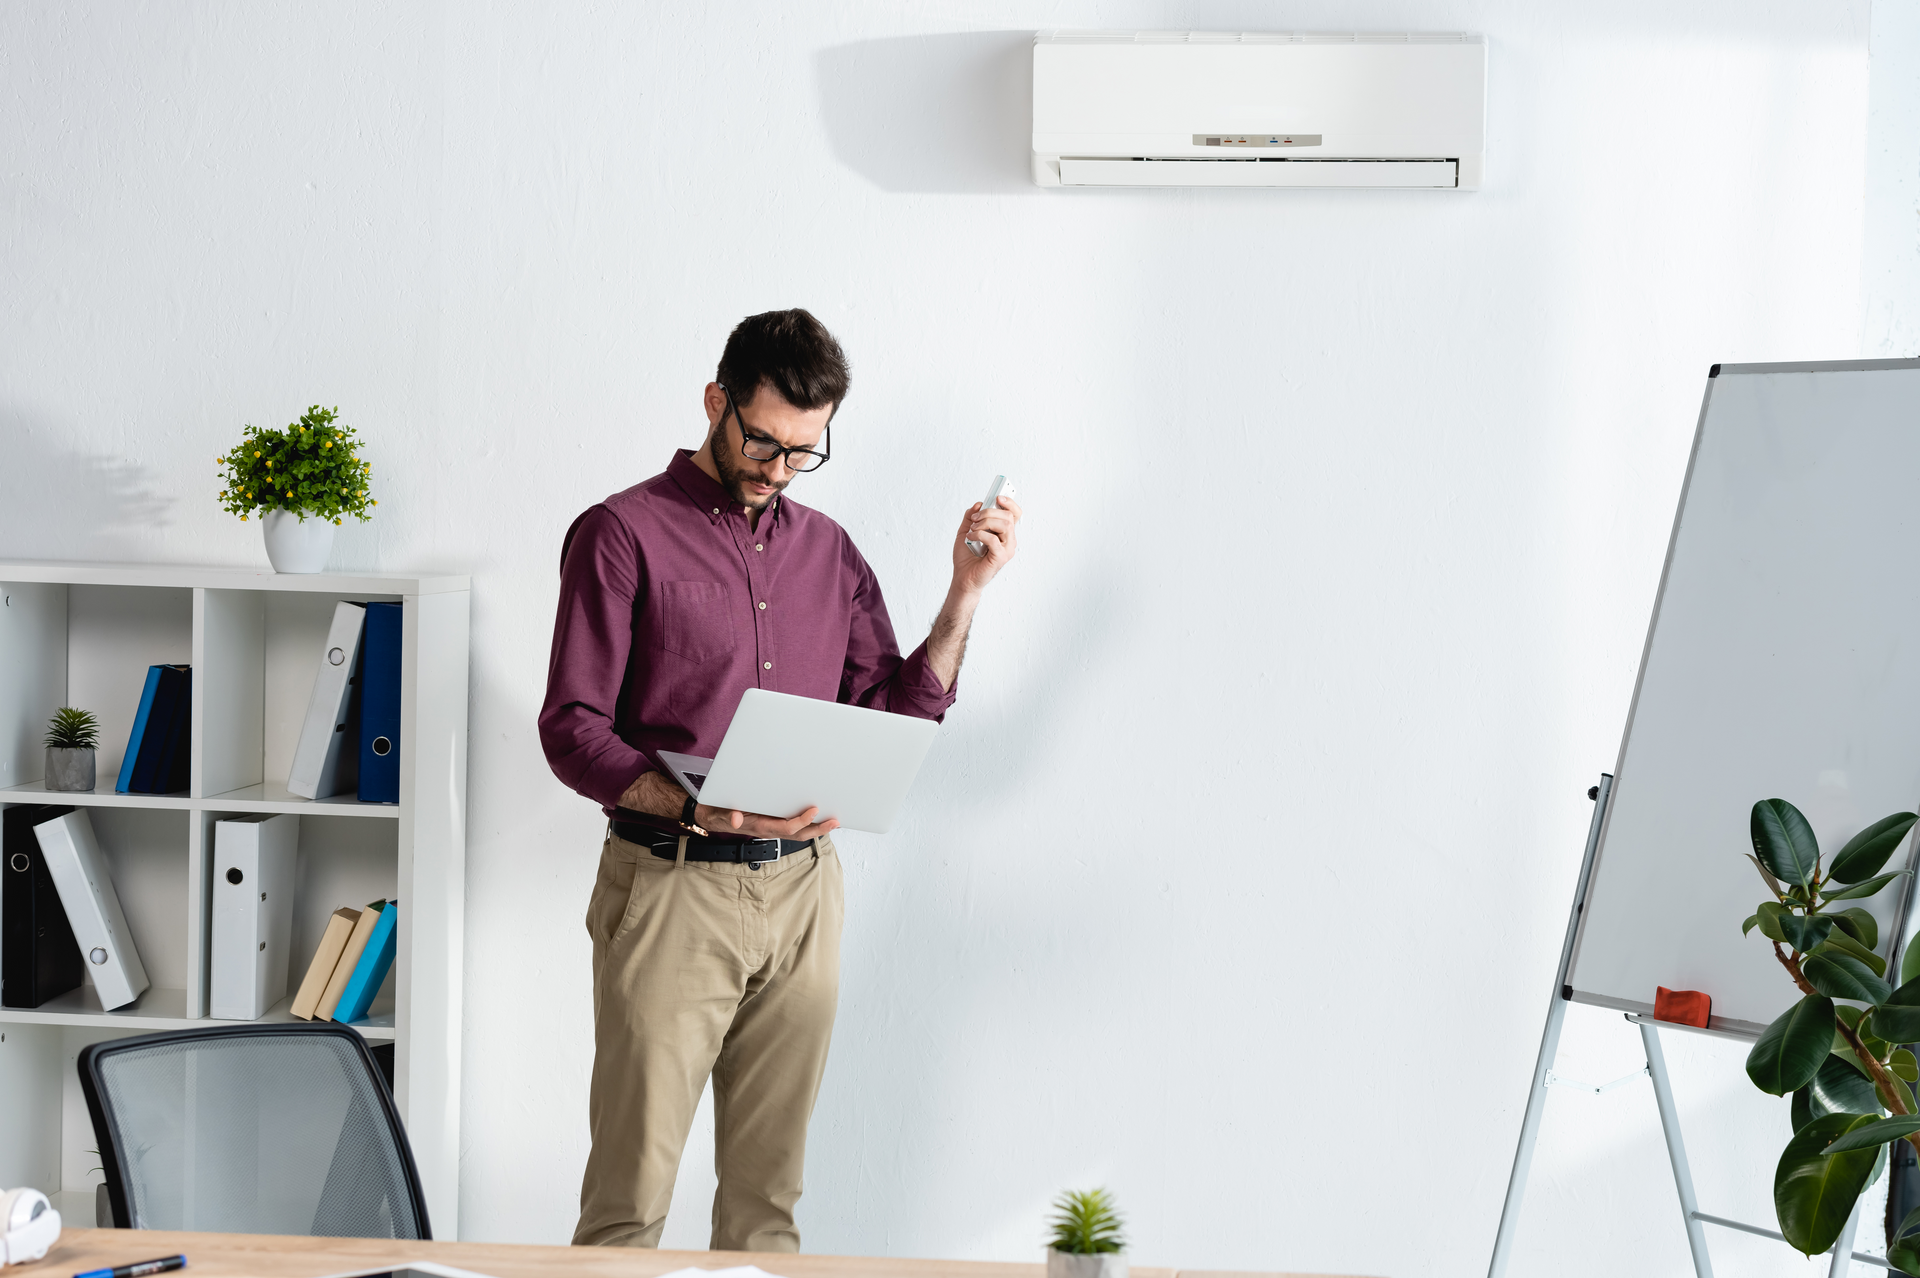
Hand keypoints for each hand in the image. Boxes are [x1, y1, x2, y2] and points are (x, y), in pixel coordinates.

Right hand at [695, 803, 839, 840]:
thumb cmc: (718, 811)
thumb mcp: (720, 811)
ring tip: (832, 821)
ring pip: (797, 833)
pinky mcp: (771, 824)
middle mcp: (767, 829)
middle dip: (817, 829)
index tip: (813, 810)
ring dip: (816, 829)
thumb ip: (728, 814)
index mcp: (759, 826)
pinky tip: (818, 820)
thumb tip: (735, 818)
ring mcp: (770, 828)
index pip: (785, 827)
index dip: (800, 821)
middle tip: (834, 821)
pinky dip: (807, 825)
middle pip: (797, 834)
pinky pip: (792, 828)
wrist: (711, 815)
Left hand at [951, 492, 1022, 592]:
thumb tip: (979, 504)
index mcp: (1004, 533)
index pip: (1014, 514)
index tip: (997, 497)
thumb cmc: (966, 558)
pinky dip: (980, 534)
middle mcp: (1009, 540)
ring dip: (985, 523)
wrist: (963, 578)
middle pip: (1008, 516)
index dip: (1009, 503)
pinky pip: (993, 539)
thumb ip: (971, 516)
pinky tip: (971, 538)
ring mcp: (1007, 549)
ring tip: (973, 529)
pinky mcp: (1001, 557)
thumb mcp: (966, 530)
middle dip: (989, 512)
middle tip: (975, 519)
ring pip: (1004, 525)